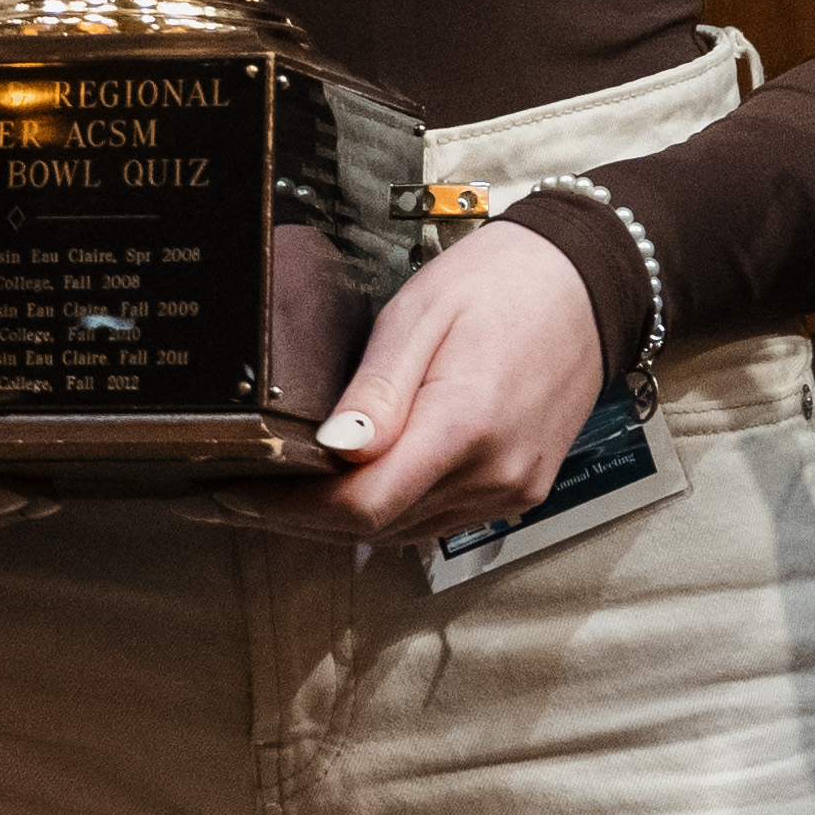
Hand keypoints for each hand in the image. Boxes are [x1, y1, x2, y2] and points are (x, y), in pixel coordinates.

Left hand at [197, 219, 612, 545]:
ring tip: (271, 493)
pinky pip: (436, 521)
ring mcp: (511, 491)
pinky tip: (346, 489)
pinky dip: (385, 513)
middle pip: (373, 528)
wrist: (589, 283)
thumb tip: (331, 450)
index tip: (226, 489)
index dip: (283, 508)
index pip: (359, 504)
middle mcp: (494, 475)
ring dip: (335, 522)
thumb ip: (377, 389)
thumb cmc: (503, 282)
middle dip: (293, 518)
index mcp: (466, 425)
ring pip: (402, 532)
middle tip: (225, 496)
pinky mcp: (519, 491)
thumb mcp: (423, 313)